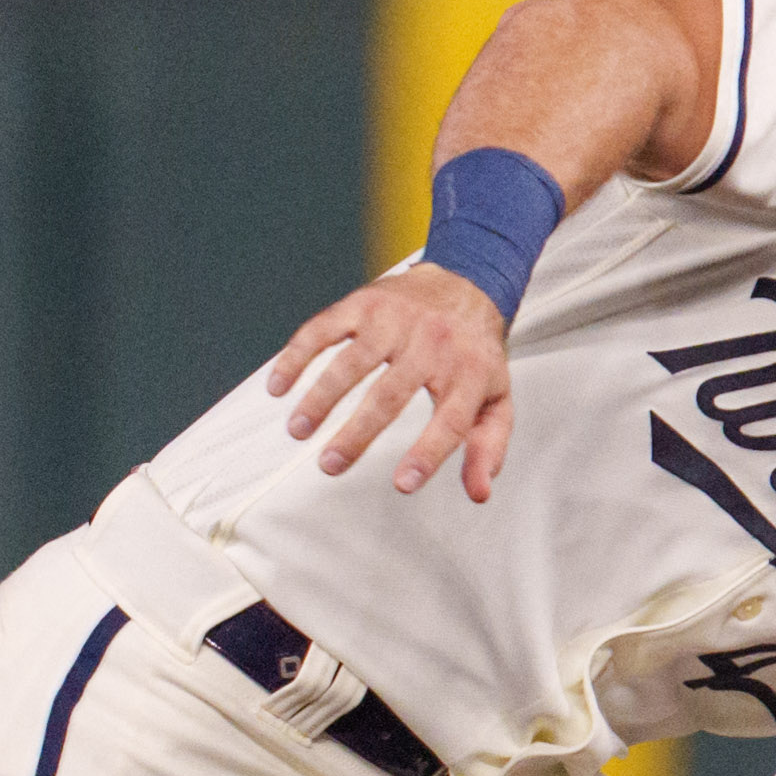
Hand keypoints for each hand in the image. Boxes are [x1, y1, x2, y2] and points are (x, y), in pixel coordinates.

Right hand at [262, 263, 516, 501]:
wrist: (466, 282)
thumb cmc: (474, 352)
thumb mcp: (495, 399)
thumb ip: (487, 447)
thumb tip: (479, 493)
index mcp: (468, 374)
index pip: (449, 421)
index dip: (427, 454)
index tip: (403, 484)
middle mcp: (431, 344)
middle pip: (389, 395)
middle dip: (356, 434)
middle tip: (329, 465)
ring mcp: (394, 321)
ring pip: (351, 362)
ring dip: (320, 398)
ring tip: (299, 430)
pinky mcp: (364, 304)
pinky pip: (324, 329)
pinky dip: (297, 356)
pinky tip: (279, 385)